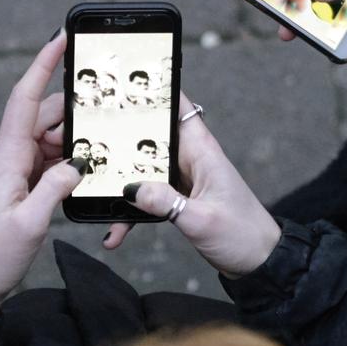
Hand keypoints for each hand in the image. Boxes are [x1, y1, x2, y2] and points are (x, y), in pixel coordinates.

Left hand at [0, 35, 80, 316]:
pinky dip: (64, 162)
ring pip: (46, 140)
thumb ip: (57, 188)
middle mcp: (3, 157)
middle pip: (43, 118)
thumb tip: (77, 163)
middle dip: (75, 112)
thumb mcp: (30, 225)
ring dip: (72, 142)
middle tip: (108, 113)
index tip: (60, 38)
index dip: (43, 64)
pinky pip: (42, 162)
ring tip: (101, 149)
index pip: (24, 99)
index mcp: (4, 158)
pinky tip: (82, 172)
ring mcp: (6, 171)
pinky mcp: (11, 186)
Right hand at [98, 96, 281, 277]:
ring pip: (142, 169)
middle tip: (87, 136)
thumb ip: (167, 203)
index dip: (154, 89)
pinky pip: (147, 196)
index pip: (177, 106)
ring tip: (95, 191)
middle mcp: (191, 159)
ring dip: (120, 181)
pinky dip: (131, 212)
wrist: (259, 262)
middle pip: (150, 135)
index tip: (123, 83)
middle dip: (120, 136)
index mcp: (201, 151)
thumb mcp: (201, 221)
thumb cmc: (243, 235)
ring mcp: (183, 178)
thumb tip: (132, 189)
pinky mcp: (178, 198)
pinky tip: (115, 231)